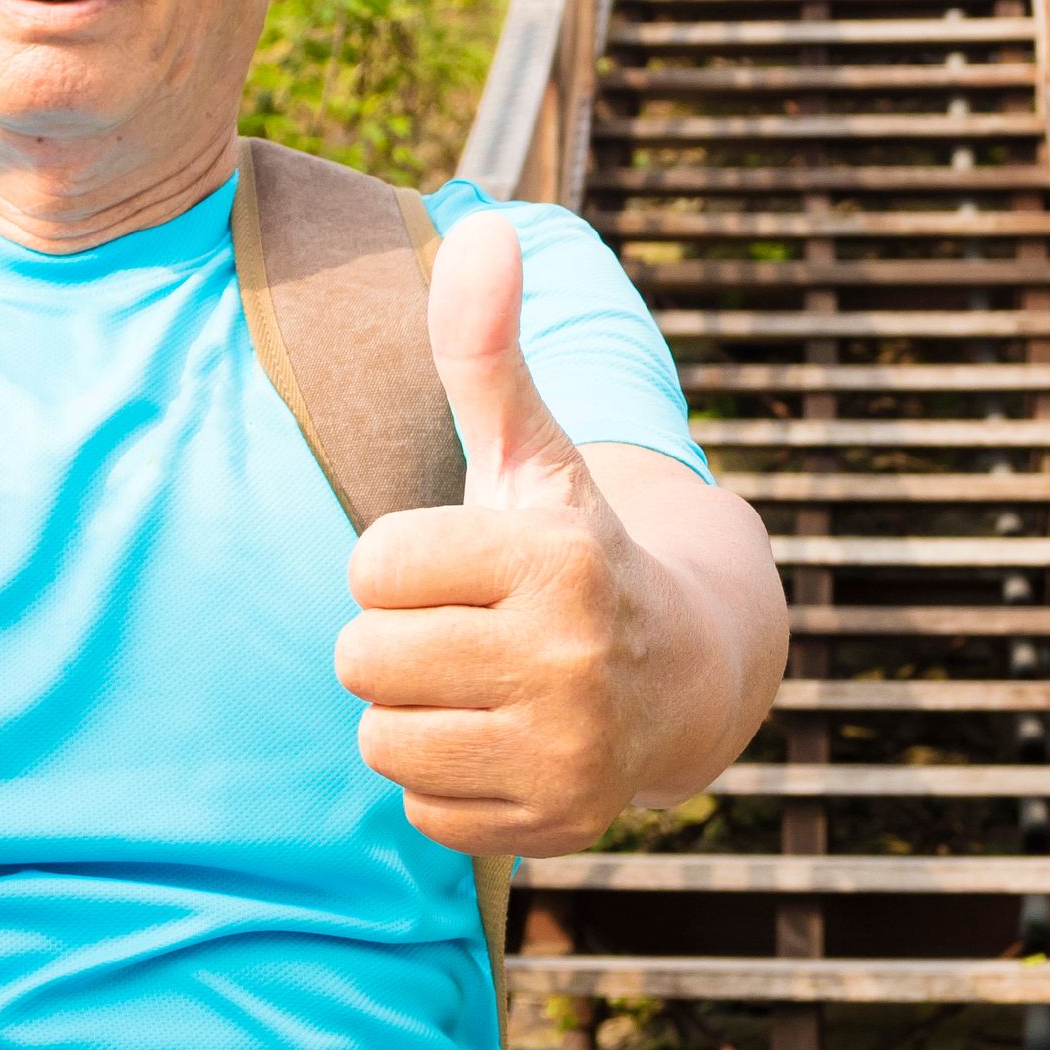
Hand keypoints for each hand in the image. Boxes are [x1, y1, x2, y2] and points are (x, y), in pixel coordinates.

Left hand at [337, 215, 664, 854]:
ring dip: (411, 713)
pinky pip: (420, 810)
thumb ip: (485, 350)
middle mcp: (569, 659)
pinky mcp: (557, 824)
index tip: (462, 562)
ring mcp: (568, 751)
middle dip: (394, 640)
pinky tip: (503, 742)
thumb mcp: (530, 449)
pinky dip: (446, 782)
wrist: (686, 673)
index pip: (370, 566)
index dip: (397, 562)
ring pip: (382, 741)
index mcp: (554, 558)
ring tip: (478, 684)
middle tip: (464, 627)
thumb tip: (480, 226)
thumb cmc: (571, 548)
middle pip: (362, 659)